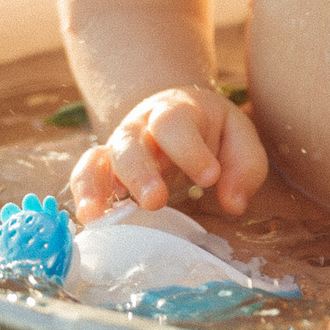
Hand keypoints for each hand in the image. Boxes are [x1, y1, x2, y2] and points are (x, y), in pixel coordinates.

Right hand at [68, 87, 266, 222]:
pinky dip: (84, 195)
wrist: (176, 112)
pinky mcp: (106, 167)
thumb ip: (244, 167)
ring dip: (97, 187)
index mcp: (176, 111)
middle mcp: (141, 127)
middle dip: (139, 172)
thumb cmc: (211, 130)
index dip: (189, 150)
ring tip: (98, 217)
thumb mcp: (238, 137)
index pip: (174, 123)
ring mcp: (120, 146)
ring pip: (100, 159)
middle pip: (130, 142)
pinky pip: (86, 174)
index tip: (209, 177)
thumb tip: (233, 204)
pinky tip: (90, 218)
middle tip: (155, 201)